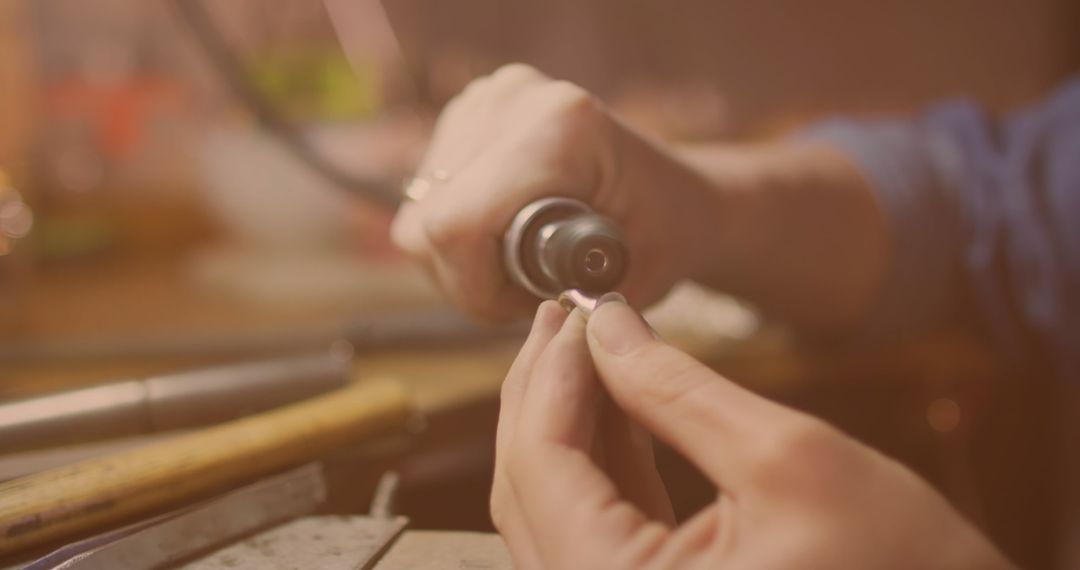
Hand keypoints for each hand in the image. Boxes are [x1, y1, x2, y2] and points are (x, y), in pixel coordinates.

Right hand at [391, 64, 721, 319]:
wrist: (675, 196)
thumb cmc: (662, 241)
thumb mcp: (628, 285)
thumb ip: (561, 300)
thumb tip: (496, 307)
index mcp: (561, 128)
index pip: (458, 224)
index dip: (475, 287)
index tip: (521, 306)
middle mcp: (513, 97)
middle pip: (428, 223)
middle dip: (468, 278)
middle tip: (526, 290)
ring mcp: (485, 99)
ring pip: (419, 215)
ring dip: (460, 260)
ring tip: (521, 263)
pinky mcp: (467, 112)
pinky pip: (426, 197)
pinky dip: (457, 233)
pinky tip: (503, 235)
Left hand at [492, 299, 1014, 568]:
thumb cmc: (902, 567)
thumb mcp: (788, 457)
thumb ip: (676, 387)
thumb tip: (604, 324)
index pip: (541, 468)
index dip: (552, 376)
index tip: (573, 308)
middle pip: (532, 488)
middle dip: (546, 392)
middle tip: (564, 315)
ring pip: (557, 504)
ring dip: (567, 420)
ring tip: (585, 344)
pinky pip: (596, 525)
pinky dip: (601, 460)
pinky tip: (614, 399)